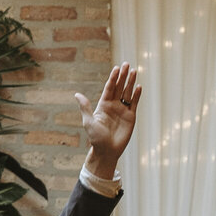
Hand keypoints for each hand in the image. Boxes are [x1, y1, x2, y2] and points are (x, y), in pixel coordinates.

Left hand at [75, 63, 140, 177]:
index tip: (116, 68)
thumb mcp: (88, 122)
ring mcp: (122, 110)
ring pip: (127, 93)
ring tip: (134, 71)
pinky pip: (134, 103)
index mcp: (103, 105)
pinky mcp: (131, 117)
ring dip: (131, 82)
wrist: (107, 151)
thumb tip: (77, 94)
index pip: (109, 88)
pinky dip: (137, 95)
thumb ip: (85, 108)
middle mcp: (113, 105)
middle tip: (127, 64)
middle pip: (119, 87)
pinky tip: (139, 87)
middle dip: (123, 76)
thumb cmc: (96, 138)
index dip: (113, 78)